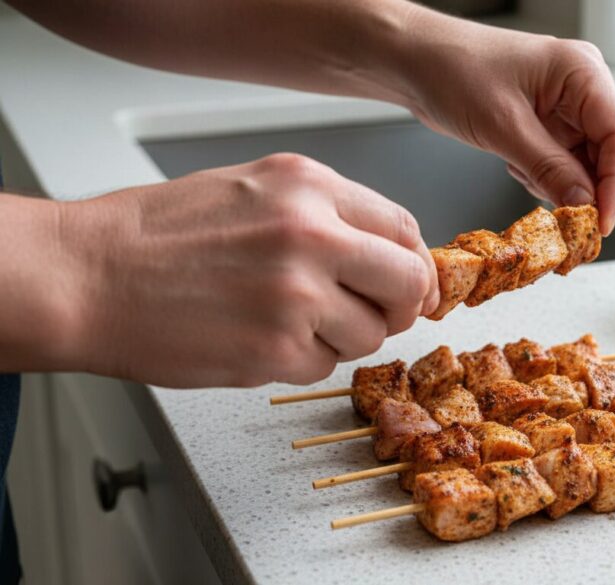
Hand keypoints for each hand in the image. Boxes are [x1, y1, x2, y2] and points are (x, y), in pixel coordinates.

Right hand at [56, 154, 436, 387]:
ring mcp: (296, 295)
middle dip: (399, 307)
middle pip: (406, 283)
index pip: (403, 229)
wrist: (87, 276)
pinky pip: (323, 366)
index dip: (414, 264)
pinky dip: (299, 362)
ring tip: (285, 321)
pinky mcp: (275, 350)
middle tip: (375, 314)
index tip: (411, 284)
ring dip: (339, 337)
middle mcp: (311, 234)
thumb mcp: (252, 190)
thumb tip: (388, 253)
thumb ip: (326, 216)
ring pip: (369, 334)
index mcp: (307, 186)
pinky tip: (256, 338)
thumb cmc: (157, 235)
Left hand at [395, 16, 614, 234]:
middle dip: (601, 191)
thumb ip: (548, 168)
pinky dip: (554, 181)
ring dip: (573, 188)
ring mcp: (572, 107)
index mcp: (583, 72)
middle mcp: (586, 87)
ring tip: (526, 178)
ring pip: (597, 164)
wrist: (417, 60)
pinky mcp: (554, 125)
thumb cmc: (453, 71)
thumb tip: (585, 208)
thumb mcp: (501, 126)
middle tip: (575, 224)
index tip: (601, 223)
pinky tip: (520, 170)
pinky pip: (572, 164)